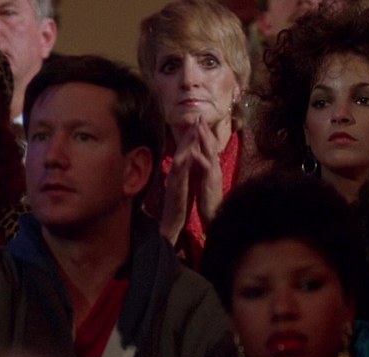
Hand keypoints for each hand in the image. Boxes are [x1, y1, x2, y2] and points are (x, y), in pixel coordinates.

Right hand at [160, 120, 198, 243]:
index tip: (197, 123)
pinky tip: (188, 156)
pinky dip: (183, 165)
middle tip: (195, 120)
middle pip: (181, 152)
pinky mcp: (176, 192)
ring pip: (179, 161)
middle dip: (188, 135)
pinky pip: (179, 176)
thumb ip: (186, 171)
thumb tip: (189, 159)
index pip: (185, 152)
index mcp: (179, 173)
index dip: (190, 137)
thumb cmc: (179, 205)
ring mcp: (174, 182)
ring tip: (192, 133)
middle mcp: (175, 175)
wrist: (171, 224)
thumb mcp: (185, 184)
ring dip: (185, 146)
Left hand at [193, 119, 223, 225]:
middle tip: (199, 117)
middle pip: (211, 145)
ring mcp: (214, 173)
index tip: (198, 121)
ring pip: (210, 153)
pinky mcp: (211, 182)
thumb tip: (202, 157)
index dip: (204, 133)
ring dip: (203, 139)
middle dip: (204, 130)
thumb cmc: (209, 198)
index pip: (209, 146)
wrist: (214, 214)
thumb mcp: (206, 179)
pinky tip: (194, 151)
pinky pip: (205, 168)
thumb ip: (205, 168)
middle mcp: (215, 167)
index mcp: (212, 166)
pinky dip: (199, 159)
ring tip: (198, 127)